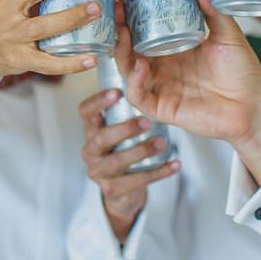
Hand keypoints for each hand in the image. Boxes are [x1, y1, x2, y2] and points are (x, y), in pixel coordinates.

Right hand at [79, 88, 180, 242]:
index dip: (98, 102)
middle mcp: (90, 150)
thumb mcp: (119, 127)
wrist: (121, 190)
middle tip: (147, 121)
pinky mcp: (112, 190)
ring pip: (117, 162)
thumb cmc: (123, 148)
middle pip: (101, 138)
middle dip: (124, 129)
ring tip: (162, 143)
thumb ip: (126, 107)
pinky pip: (137, 181)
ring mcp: (98, 172)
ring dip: (141, 151)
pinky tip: (175, 164)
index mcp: (91, 129)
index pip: (85, 112)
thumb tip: (145, 68)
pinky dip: (158, 172)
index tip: (118, 92)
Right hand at [116, 0, 260, 184]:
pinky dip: (134, 81)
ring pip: (127, 68)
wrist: (255, 106)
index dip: (129, 11)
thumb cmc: (242, 72)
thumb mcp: (227, 34)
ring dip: (120, 50)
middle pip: (129, 45)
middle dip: (118, 26)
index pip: (142, 27)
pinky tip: (140, 66)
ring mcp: (159, 86)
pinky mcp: (161, 108)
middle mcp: (161, 66)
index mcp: (171, 47)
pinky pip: (138, 95)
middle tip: (115, 6)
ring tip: (122, 32)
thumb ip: (212, 10)